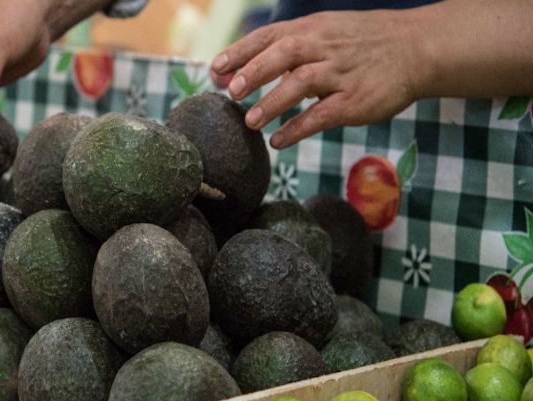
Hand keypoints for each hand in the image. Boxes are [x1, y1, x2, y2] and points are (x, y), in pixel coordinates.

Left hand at [211, 9, 423, 148]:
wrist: (416, 48)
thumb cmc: (360, 44)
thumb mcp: (325, 31)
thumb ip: (288, 47)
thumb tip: (243, 67)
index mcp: (312, 29)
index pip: (269, 36)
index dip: (240, 51)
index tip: (215, 68)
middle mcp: (324, 47)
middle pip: (284, 53)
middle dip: (255, 71)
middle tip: (231, 91)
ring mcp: (341, 73)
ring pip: (302, 82)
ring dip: (273, 102)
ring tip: (250, 121)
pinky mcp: (356, 100)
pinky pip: (323, 114)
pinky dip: (298, 128)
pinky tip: (279, 141)